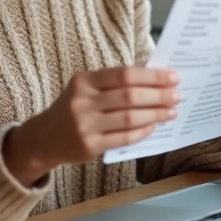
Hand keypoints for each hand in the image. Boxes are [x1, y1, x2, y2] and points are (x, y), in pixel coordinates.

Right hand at [4, 66, 180, 185]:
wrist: (43, 138)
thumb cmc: (73, 108)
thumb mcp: (86, 88)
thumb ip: (114, 83)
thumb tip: (155, 79)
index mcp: (84, 80)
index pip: (124, 74)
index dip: (152, 76)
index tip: (172, 77)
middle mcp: (82, 101)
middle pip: (129, 96)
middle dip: (158, 95)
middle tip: (176, 95)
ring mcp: (85, 125)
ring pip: (129, 117)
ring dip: (155, 114)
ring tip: (171, 111)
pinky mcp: (89, 146)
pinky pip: (123, 138)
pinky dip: (142, 131)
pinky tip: (153, 126)